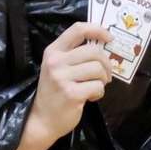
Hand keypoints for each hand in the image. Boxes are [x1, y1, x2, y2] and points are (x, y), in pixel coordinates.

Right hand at [33, 22, 112, 139]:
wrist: (41, 120)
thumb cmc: (54, 92)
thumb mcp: (57, 67)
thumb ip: (74, 55)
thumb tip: (103, 46)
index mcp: (53, 51)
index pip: (78, 29)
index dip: (98, 30)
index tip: (109, 37)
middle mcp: (56, 62)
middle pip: (94, 51)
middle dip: (106, 63)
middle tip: (105, 74)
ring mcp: (62, 78)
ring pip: (98, 69)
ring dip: (103, 79)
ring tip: (96, 86)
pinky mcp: (72, 94)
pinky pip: (98, 86)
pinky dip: (99, 92)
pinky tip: (91, 97)